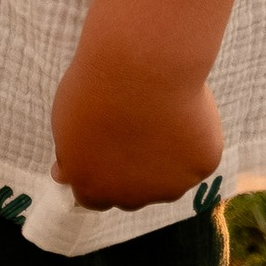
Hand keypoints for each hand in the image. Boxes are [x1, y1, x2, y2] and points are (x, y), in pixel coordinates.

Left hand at [51, 41, 225, 213]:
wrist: (141, 67)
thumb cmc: (96, 88)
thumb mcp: (65, 123)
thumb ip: (70, 155)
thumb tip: (63, 174)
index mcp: (92, 188)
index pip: (95, 198)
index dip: (100, 173)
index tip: (105, 149)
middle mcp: (132, 198)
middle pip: (134, 193)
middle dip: (133, 170)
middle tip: (134, 128)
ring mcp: (170, 186)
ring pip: (170, 177)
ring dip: (165, 156)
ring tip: (159, 113)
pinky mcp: (202, 167)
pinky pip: (197, 154)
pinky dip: (193, 137)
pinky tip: (183, 109)